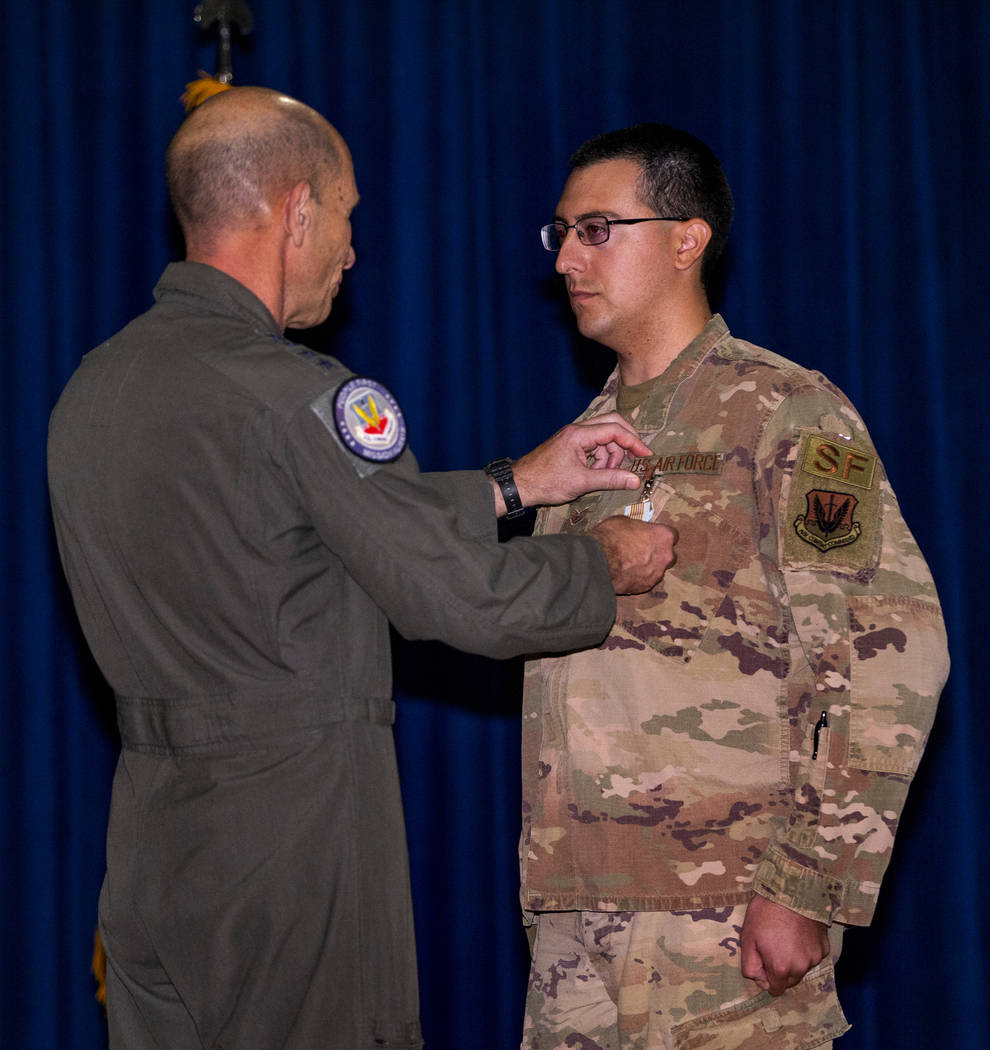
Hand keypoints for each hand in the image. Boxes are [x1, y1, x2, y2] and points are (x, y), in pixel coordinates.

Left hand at [505, 413, 649, 510]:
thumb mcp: (582, 483)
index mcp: (578, 434)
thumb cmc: (545, 482)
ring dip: (610, 455)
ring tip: (605, 475)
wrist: (519, 485)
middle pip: (611, 425)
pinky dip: (600, 458)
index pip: (614, 429)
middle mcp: (576, 430)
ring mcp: (572, 437)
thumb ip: (610, 479)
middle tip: (634, 459)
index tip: (645, 455)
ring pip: (603, 438)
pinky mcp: (570, 446)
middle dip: (625, 443)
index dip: (633, 442)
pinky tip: (596, 474)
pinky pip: (593, 446)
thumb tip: (634, 480)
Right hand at [588, 516, 676, 594]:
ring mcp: (657, 574)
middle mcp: (666, 556)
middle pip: (668, 555)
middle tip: (642, 551)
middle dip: (658, 554)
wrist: (598, 560)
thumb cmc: (611, 537)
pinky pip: (645, 582)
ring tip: (631, 564)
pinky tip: (626, 574)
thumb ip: (638, 528)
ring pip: (657, 570)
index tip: (651, 536)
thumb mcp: (624, 521)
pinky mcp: (645, 587)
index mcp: (664, 536)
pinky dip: (638, 579)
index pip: (672, 535)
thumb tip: (637, 531)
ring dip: (648, 567)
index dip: (660, 536)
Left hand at [740, 894, 830, 996]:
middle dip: (781, 969)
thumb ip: (750, 966)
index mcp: (781, 968)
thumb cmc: (765, 913)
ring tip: (785, 936)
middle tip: (772, 946)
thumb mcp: (748, 938)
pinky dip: (806, 949)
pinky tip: (798, 932)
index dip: (767, 978)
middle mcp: (801, 967)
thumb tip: (759, 980)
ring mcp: (815, 957)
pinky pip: (813, 955)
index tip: (764, 962)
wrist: (791, 890)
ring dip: (794, 959)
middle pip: (790, 980)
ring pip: (802, 967)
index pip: (776, 989)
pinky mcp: (824, 946)